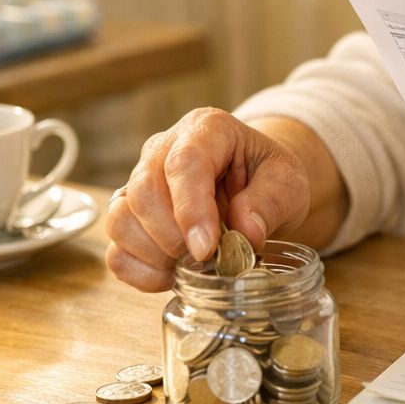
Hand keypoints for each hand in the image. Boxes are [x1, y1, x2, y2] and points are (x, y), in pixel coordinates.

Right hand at [105, 108, 310, 291]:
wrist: (257, 187)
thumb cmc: (270, 178)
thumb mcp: (288, 183)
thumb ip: (270, 202)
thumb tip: (246, 232)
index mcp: (208, 129)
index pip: (184, 163)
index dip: (191, 209)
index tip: (206, 248)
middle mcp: (163, 149)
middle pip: (143, 190)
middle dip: (172, 236)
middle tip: (206, 257)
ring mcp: (140, 182)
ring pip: (119, 218)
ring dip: (154, 254)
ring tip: (192, 264)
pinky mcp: (130, 217)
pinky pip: (116, 250)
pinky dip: (141, 272)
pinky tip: (173, 274)